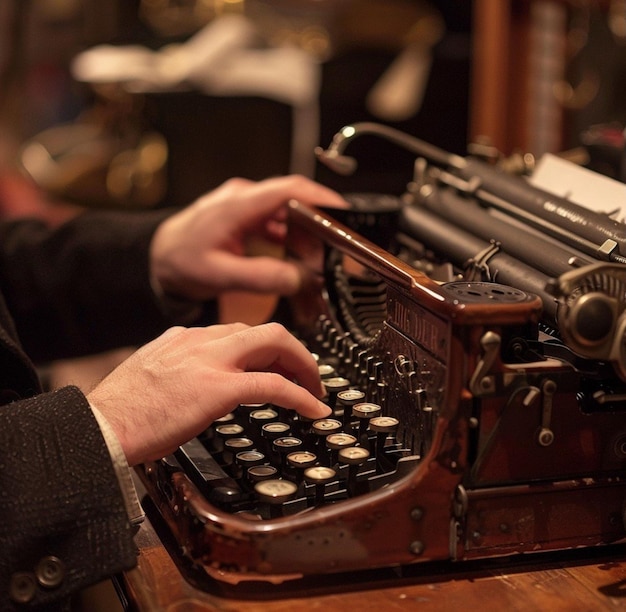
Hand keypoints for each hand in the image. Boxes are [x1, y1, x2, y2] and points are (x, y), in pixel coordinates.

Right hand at [87, 322, 330, 464]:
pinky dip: (301, 395)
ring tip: (315, 389)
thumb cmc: (120, 412)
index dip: (266, 350)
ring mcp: (210, 360)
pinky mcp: (218, 387)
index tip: (278, 366)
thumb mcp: (154, 375)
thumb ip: (181, 369)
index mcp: (184, 338)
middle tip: (308, 374)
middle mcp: (200, 340)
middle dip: (293, 351)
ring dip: (302, 366)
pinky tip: (314, 409)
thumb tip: (199, 383)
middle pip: (263, 330)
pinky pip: (274, 386)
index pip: (239, 332)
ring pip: (275, 344)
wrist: (98, 426)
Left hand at [149, 174, 346, 300]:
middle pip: (295, 202)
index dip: (321, 198)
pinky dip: (293, 241)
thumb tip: (300, 279)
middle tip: (336, 252)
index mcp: (238, 204)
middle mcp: (245, 198)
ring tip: (318, 263)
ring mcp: (247, 206)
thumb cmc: (180, 261)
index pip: (289, 189)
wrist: (159, 256)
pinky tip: (299, 261)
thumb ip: (260, 277)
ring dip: (307, 236)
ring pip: (289, 214)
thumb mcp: (218, 274)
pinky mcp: (248, 217)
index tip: (345, 212)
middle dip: (320, 225)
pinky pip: (279, 223)